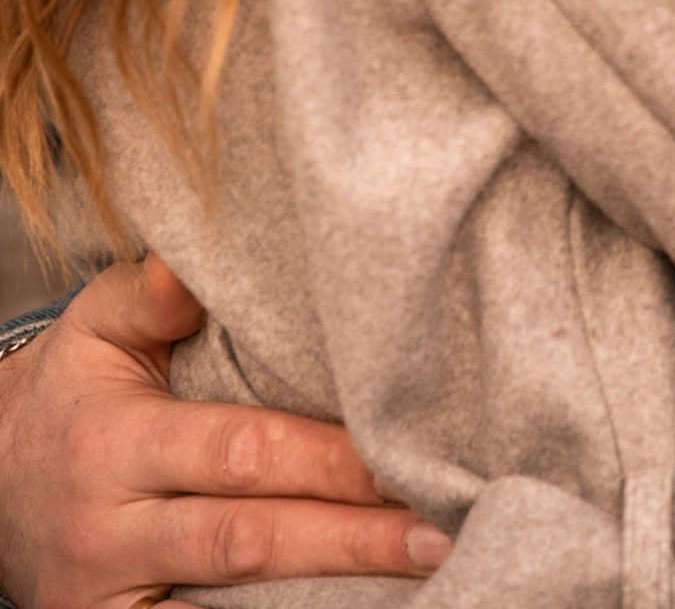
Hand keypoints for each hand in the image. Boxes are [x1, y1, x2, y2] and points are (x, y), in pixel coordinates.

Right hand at [0, 254, 447, 607]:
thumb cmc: (71, 392)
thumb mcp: (95, 327)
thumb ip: (149, 293)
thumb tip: (191, 265)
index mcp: (117, 444)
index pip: (239, 453)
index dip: (325, 460)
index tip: (402, 457)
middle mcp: (111, 530)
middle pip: (248, 538)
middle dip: (349, 538)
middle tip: (437, 534)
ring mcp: (109, 599)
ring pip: (228, 602)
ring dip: (324, 594)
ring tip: (415, 582)